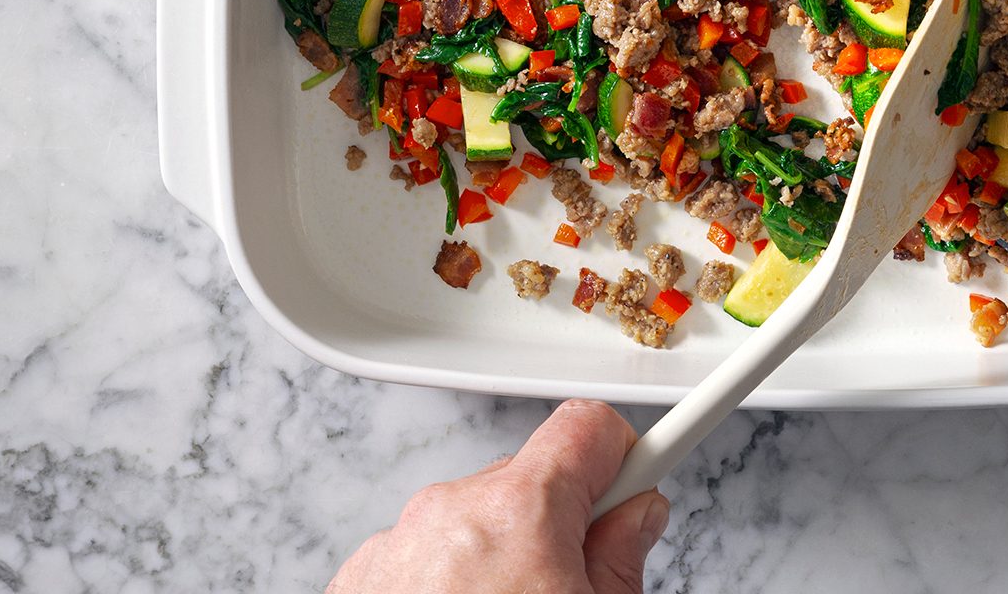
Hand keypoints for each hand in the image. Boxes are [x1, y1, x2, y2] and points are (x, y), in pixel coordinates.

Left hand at [329, 399, 668, 593]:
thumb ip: (623, 558)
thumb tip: (634, 519)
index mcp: (520, 512)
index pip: (590, 429)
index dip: (627, 456)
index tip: (649, 466)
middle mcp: (448, 513)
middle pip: (531, 480)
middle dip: (562, 522)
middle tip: (577, 588)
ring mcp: (394, 547)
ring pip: (475, 519)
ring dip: (500, 557)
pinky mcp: (358, 582)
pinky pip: (422, 555)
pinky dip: (448, 584)